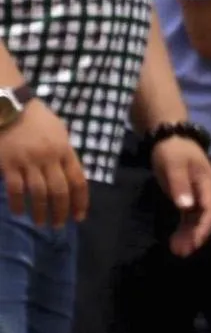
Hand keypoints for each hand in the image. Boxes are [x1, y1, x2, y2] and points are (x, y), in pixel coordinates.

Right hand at [0, 99, 88, 228]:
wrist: (10, 107)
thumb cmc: (37, 118)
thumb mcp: (59, 132)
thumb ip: (64, 153)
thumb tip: (69, 174)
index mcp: (65, 150)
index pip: (78, 180)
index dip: (80, 201)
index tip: (79, 217)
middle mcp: (49, 158)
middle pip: (59, 191)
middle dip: (61, 211)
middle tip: (59, 225)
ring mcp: (28, 161)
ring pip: (38, 193)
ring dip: (40, 211)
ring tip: (40, 223)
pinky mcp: (9, 164)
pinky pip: (15, 188)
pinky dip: (17, 202)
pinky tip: (18, 212)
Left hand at [150, 137, 210, 256]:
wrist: (170, 137)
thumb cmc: (173, 150)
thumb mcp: (173, 164)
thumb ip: (179, 184)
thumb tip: (185, 206)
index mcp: (206, 183)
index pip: (210, 209)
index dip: (203, 227)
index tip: (193, 242)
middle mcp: (206, 191)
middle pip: (205, 217)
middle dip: (196, 236)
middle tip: (181, 252)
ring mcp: (198, 194)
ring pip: (197, 219)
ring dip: (190, 235)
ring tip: (177, 250)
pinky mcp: (188, 196)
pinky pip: (190, 216)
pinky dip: (185, 228)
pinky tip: (176, 239)